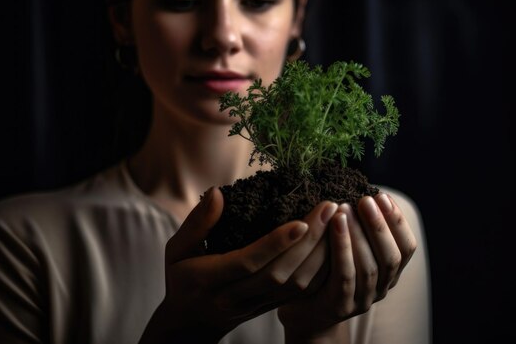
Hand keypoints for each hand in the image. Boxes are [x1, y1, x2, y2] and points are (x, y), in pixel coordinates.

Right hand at [139, 187, 337, 342]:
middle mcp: (236, 297)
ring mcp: (256, 306)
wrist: (190, 322)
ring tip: (339, 221)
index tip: (302, 220)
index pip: (248, 262)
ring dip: (322, 255)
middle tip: (331, 208)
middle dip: (309, 242)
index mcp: (209, 279)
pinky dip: (322, 270)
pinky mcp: (271, 308)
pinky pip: (302, 293)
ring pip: (296, 286)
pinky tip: (336, 245)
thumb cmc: (181, 277)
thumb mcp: (176, 249)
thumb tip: (218, 193)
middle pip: (280, 273)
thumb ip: (197, 223)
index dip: (276, 243)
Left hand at [277, 193, 417, 340]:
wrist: (304, 309)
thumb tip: (359, 190)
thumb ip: (358, 227)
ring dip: (359, 234)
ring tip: (346, 208)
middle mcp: (380, 288)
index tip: (383, 196)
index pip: (407, 248)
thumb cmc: (326, 269)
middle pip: (391, 257)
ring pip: (369, 267)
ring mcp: (362, 300)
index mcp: (388, 272)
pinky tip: (334, 225)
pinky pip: (345, 276)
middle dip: (380, 225)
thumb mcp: (347, 246)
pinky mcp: (339, 306)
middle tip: (366, 199)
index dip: (398, 222)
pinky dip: (342, 248)